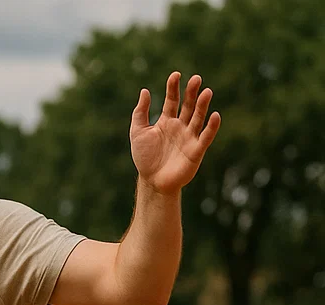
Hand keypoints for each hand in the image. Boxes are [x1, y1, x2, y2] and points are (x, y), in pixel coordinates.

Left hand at [131, 72, 220, 193]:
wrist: (152, 182)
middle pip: (189, 105)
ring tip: (206, 92)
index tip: (175, 75)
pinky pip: (205, 137)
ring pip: (198, 118)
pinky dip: (211, 127)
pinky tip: (214, 115)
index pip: (173, 100)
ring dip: (203, 105)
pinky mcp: (196, 150)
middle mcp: (180, 126)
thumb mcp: (138, 132)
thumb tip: (144, 91)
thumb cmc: (145, 158)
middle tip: (196, 79)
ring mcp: (189, 137)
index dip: (174, 87)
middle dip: (192, 92)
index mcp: (167, 121)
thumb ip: (140, 112)